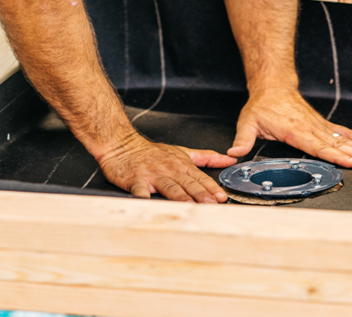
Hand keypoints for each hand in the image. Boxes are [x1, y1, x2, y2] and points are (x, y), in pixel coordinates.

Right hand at [98, 135, 236, 202]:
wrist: (122, 144)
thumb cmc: (151, 152)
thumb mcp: (182, 152)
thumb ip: (206, 157)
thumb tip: (229, 159)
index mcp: (181, 165)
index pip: (200, 178)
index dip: (212, 187)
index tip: (222, 197)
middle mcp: (169, 170)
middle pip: (188, 184)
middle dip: (201, 194)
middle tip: (211, 204)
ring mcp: (152, 175)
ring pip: (169, 187)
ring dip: (179, 197)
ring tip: (189, 207)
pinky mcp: (135, 180)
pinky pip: (140, 190)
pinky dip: (143, 197)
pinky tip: (147, 203)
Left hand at [228, 89, 351, 167]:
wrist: (273, 87)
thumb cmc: (262, 106)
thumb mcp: (247, 122)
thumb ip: (242, 139)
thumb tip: (234, 153)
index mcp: (294, 131)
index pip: (318, 146)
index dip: (335, 156)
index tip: (350, 162)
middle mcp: (311, 128)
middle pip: (338, 145)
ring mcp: (320, 126)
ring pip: (345, 139)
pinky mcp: (324, 125)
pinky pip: (346, 133)